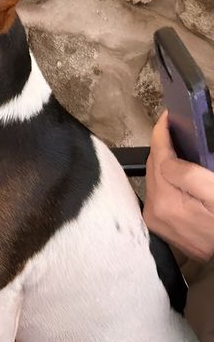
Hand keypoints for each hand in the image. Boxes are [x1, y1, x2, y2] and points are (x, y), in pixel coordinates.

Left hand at [143, 111, 213, 260]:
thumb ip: (189, 175)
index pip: (158, 158)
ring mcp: (156, 220)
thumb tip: (166, 160)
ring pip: (155, 179)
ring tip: (177, 146)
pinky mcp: (161, 225)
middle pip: (154, 167)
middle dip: (162, 146)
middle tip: (174, 129)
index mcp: (166, 202)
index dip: (161, 134)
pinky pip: (160, 193)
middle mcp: (154, 211)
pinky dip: (167, 179)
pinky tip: (177, 171)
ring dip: (164, 162)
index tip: (166, 117)